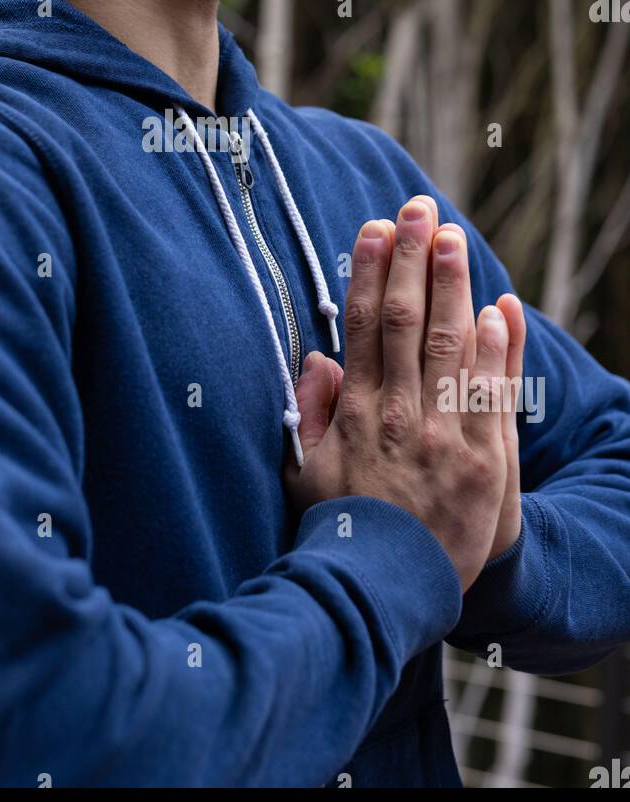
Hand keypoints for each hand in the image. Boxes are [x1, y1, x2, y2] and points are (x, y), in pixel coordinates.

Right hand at [284, 193, 510, 591]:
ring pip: (449, 344)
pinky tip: (498, 308)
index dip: (369, 271)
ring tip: (451, 237)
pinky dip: (497, 348)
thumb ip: (308, 413)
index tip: (374, 228)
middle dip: (410, 259)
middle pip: (405, 320)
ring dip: (452, 285)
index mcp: (354, 412)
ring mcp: (442, 436)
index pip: (361, 325)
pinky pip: (492, 393)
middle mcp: (397, 414)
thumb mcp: (303, 473)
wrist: (386, 592)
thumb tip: (317, 359)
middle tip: (416, 209)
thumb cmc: (341, 530)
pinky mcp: (484, 462)